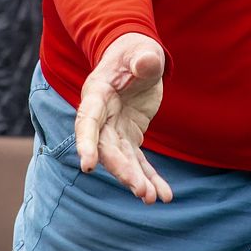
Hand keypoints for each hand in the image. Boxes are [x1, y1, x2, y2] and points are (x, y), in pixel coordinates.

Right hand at [72, 32, 171, 202]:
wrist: (136, 58)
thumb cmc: (135, 52)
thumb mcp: (142, 51)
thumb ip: (144, 58)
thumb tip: (145, 62)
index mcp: (97, 94)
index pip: (88, 122)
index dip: (87, 144)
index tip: (87, 166)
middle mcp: (101, 117)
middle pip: (107, 149)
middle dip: (122, 171)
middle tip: (141, 192)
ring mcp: (114, 130)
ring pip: (122, 160)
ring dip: (136, 180)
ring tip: (152, 199)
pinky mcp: (129, 137)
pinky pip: (138, 161)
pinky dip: (150, 178)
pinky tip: (163, 195)